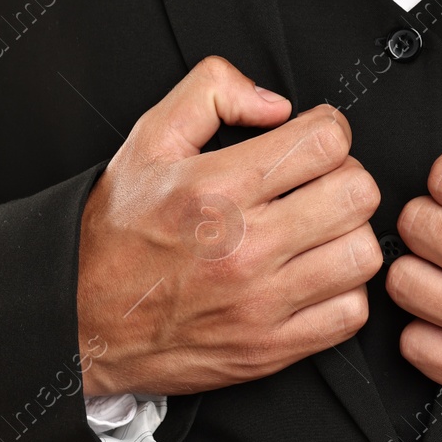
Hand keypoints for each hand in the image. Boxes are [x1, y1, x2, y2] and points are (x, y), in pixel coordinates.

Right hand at [77, 57, 381, 395]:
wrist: (80, 320)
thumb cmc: (116, 232)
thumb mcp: (149, 140)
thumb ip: (211, 92)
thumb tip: (275, 103)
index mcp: (218, 188)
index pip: (326, 142)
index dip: (329, 129)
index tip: (315, 140)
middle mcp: (244, 246)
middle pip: (358, 194)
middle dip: (346, 178)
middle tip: (321, 184)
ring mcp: (260, 303)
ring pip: (362, 254)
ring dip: (348, 235)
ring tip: (319, 232)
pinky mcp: (269, 349)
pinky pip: (350, 314)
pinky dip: (342, 293)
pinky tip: (314, 277)